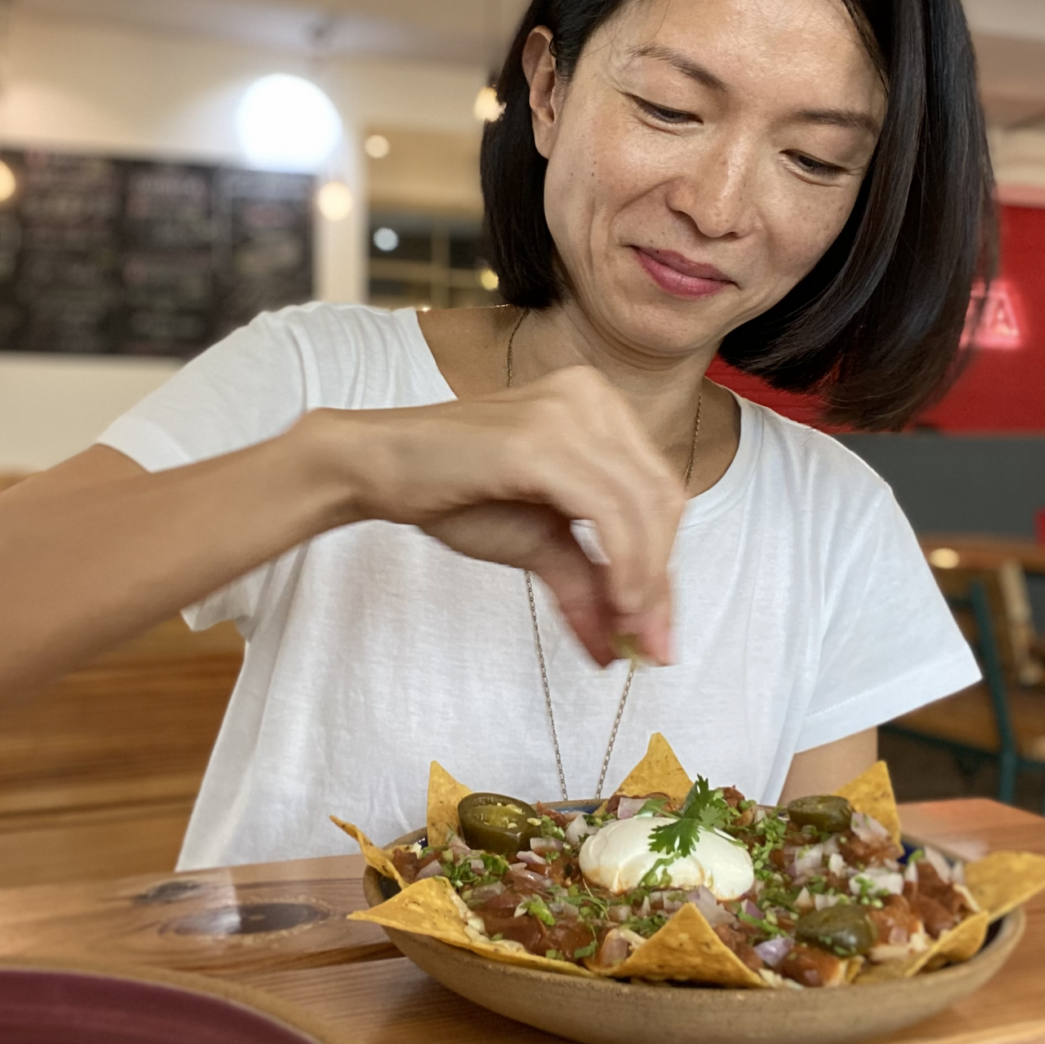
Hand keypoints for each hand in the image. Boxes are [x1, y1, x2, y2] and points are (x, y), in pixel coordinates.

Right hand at [322, 366, 685, 665]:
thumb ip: (587, 583)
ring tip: (627, 635)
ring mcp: (567, 413)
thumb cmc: (452, 492)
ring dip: (645, 582)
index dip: (667, 564)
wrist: (377, 467)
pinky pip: (608, 512)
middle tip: (649, 644)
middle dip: (662, 580)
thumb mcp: (537, 541)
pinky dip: (622, 565)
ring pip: (644, 507)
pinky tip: (613, 605)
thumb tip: (620, 646)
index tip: (658, 632)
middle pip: (663, 498)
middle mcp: (592, 397)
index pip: (661, 490)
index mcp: (599, 407)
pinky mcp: (540, 443)